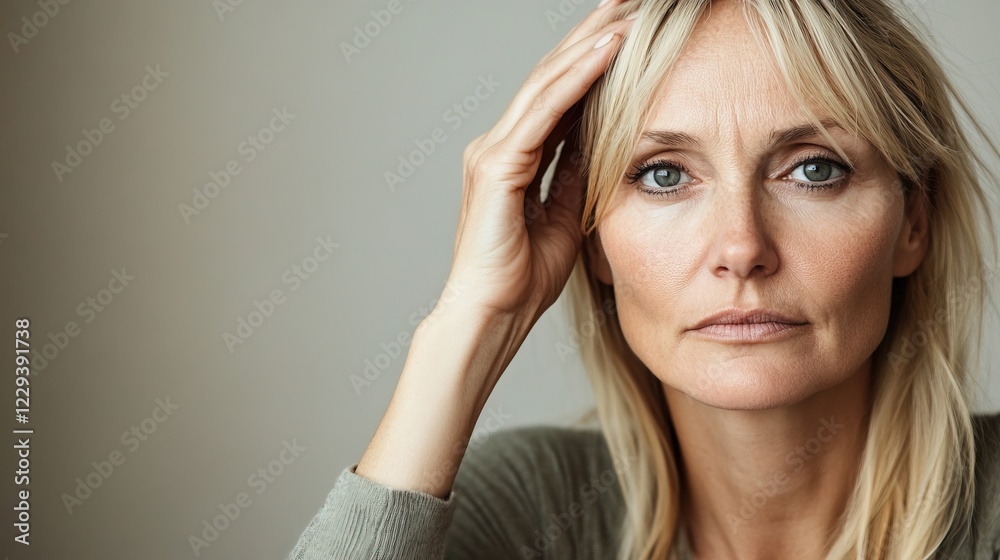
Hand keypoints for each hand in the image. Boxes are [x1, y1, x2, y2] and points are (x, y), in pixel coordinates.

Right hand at [444, 1, 634, 323]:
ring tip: (627, 10)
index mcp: (516, 157)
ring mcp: (494, 152)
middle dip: (592, 33)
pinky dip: (578, 77)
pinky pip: (545, 112)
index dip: (593, 58)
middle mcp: (500, 145)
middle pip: (553, 75)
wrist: (492, 316)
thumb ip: (576, 176)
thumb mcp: (567, 217)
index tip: (628, 27)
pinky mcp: (497, 167)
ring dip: (591, 42)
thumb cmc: (522, 278)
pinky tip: (609, 49)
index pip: (560, 95)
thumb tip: (600, 143)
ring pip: (549, 82)